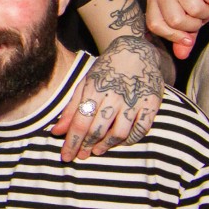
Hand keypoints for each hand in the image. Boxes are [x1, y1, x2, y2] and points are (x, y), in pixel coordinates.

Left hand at [51, 36, 161, 160]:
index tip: (67, 156)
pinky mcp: (151, 103)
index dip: (72, 143)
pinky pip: (141, 129)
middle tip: (81, 156)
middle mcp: (114, 96)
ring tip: (98, 150)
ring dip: (106, 145)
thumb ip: (71, 109)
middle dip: (86, 146)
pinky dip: (130, 140)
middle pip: (97, 129)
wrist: (136, 52)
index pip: (80, 123)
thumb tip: (56, 132)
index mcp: (94, 90)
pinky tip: (121, 142)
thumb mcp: (85, 84)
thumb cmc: (106, 70)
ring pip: (119, 133)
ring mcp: (134, 100)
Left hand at [147, 0, 208, 60]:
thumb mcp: (190, 21)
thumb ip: (184, 38)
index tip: (187, 39)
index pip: (155, 25)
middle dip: (193, 24)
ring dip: (206, 11)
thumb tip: (181, 55)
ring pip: (195, 10)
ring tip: (205, 2)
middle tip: (198, 15)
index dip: (173, 36)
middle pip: (175, 20)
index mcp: (155, 0)